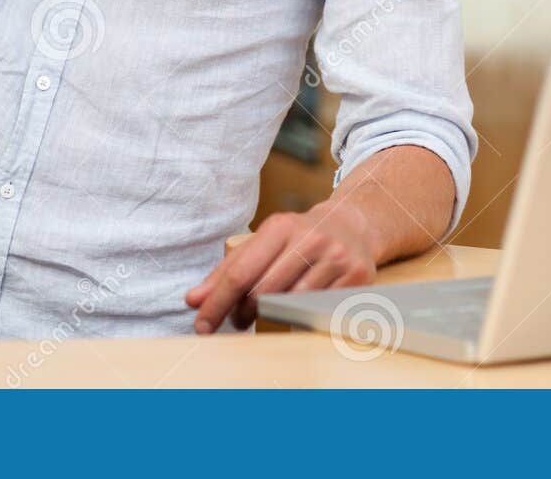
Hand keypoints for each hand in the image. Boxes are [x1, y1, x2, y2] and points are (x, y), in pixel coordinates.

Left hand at [185, 202, 377, 333]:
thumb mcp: (263, 242)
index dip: (217, 303)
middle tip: (238, 319)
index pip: (240, 272)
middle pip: (263, 292)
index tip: (202, 325)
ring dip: (269, 317)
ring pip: (290, 303)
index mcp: (280, 226)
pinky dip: (300, 316)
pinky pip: (318, 309)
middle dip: (242, 312)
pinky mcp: (356, 276)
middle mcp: (309, 239)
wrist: (352, 225)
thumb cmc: (298, 237)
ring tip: (263, 314)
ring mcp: (335, 258)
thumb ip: (227, 270)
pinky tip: (295, 311)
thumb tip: (194, 300)